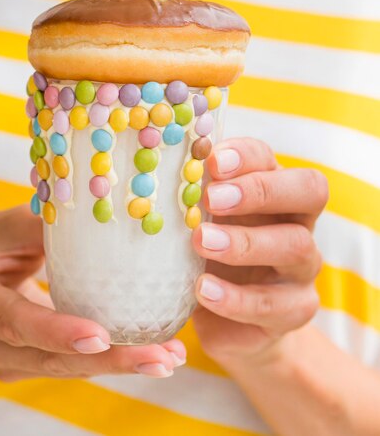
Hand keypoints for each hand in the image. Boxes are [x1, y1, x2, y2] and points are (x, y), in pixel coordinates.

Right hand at [0, 207, 184, 380]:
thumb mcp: (6, 226)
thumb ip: (48, 226)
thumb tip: (108, 214)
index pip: (14, 320)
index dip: (56, 331)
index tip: (101, 337)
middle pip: (47, 358)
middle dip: (107, 360)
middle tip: (160, 358)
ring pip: (62, 369)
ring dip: (117, 365)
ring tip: (169, 358)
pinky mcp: (21, 367)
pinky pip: (66, 365)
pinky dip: (107, 361)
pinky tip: (150, 355)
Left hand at [191, 137, 327, 367]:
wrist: (223, 317)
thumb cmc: (206, 254)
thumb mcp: (197, 224)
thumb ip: (190, 199)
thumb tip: (164, 172)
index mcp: (269, 188)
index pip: (268, 159)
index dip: (244, 156)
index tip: (211, 162)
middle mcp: (297, 219)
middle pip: (308, 190)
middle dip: (259, 190)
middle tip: (212, 199)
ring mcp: (303, 265)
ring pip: (296, 244)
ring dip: (246, 242)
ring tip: (202, 243)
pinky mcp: (296, 307)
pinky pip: (275, 303)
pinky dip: (237, 298)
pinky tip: (203, 290)